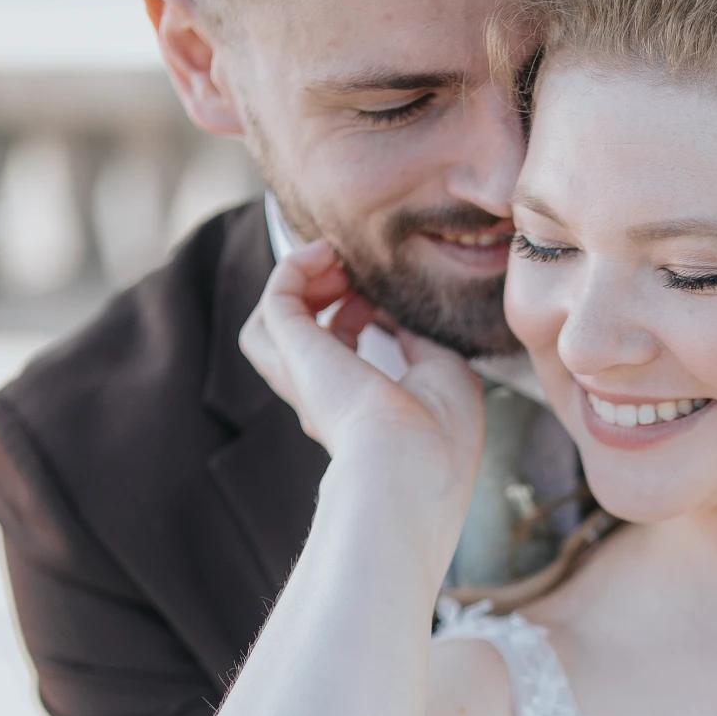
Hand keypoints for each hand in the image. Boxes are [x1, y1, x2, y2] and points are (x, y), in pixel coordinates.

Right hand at [239, 238, 484, 492]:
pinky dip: (296, 268)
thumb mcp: (445, 375)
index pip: (339, 358)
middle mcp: (323, 400)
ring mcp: (304, 379)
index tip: (385, 294)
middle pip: (297, 341)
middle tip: (357, 270)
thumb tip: (403, 313)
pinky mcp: (293, 354)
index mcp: (359, 413)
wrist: (414, 461)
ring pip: (271, 326)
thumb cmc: (441, 435)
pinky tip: (325, 253)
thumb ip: (420, 340)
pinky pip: (276, 301)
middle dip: (323, 294)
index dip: (356, 314)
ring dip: (301, 283)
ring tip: (336, 259)